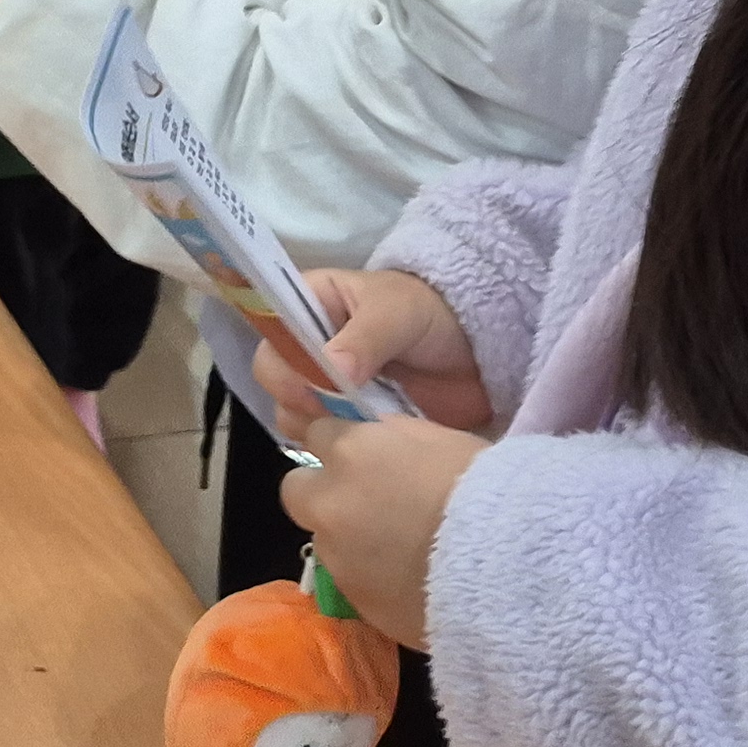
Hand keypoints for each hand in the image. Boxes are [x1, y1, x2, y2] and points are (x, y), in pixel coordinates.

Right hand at [253, 264, 493, 431]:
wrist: (479, 352)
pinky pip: (322, 435)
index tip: (306, 382)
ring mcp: (325, 384)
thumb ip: (364, 339)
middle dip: (297, 395)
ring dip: (315, 423)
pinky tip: (366, 439)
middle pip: (273, 373)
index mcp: (308, 304)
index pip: (268, 327)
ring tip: (355, 424)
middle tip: (335, 408)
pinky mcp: (346, 416)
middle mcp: (307, 344)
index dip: (279, 354)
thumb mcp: (397, 314)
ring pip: (291, 409)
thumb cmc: (431, 315)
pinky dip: (337, 442)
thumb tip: (330, 373)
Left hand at [276, 410, 487, 646]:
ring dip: (350, 540)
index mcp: (352, 453)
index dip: (340, 446)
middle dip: (323, 493)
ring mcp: (338, 557)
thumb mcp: (442, 440)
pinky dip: (372, 578)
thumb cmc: (489, 491)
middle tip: (365, 505)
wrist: (512, 567)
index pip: (316, 434)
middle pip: (297, 491)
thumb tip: (375, 438)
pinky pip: (352, 583)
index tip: (364, 458)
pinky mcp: (355, 602)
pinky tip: (412, 582)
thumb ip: (394, 437)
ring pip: (325, 541)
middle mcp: (330, 502)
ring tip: (401, 552)